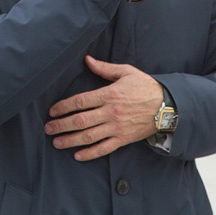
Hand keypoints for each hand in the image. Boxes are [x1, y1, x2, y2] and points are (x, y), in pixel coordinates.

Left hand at [45, 55, 161, 160]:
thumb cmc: (145, 86)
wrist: (167, 106)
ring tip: (57, 143)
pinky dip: (90, 153)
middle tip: (48, 128)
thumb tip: (87, 59)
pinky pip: (104, 148)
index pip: (80, 101)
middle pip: (80, 120)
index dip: (63, 107)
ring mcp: (116, 127)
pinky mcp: (123, 139)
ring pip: (89, 136)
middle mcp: (110, 112)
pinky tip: (78, 155)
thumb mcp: (126, 72)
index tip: (52, 111)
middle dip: (62, 125)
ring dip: (70, 140)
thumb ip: (104, 68)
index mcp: (109, 94)